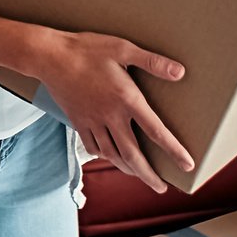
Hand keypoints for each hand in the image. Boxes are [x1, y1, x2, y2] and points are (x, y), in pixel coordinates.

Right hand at [38, 31, 190, 192]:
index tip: (186, 165)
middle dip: (149, 175)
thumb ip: (153, 62)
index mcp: (126, 99)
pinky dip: (104, 156)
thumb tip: (180, 72)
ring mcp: (92, 121)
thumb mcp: (123, 48)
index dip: (173, 150)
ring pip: (112, 155)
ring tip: (139, 175)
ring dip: (128, 169)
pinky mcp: (77, 121)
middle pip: (132, 155)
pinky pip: (92, 146)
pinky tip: (110, 157)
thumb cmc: (87, 49)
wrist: (49, 56)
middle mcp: (110, 116)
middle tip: (161, 188)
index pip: (156, 131)